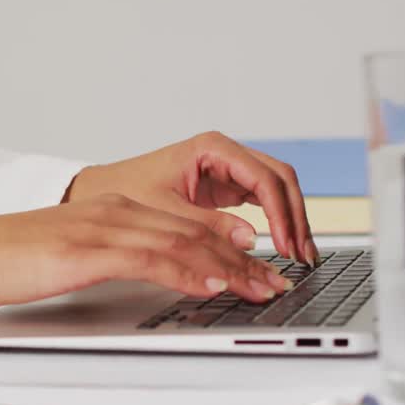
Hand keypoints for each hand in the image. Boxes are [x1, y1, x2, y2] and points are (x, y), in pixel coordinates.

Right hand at [0, 194, 292, 309]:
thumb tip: (142, 281)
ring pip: (184, 243)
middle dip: (244, 260)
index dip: (228, 248)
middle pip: (196, 233)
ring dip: (230, 269)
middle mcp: (116, 212)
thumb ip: (109, 262)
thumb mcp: (69, 258)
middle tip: (276, 283)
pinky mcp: (91, 249)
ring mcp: (104, 228)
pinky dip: (189, 271)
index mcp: (113, 212)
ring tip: (261, 290)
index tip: (257, 270)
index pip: (184, 227)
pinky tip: (213, 284)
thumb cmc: (7, 260)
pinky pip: (152, 258)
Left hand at [64, 131, 319, 264]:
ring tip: (299, 257)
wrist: (102, 192)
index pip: (264, 177)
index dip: (281, 213)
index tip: (286, 244)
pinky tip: (283, 247)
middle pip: (280, 180)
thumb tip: (249, 240)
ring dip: (292, 221)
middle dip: (295, 218)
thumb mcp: (165, 211)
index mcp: (213, 148)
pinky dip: (277, 223)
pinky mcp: (227, 188)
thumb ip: (207, 226)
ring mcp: (230, 170)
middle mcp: (226, 154)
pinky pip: (264, 202)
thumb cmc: (126, 191)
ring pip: (277, 190)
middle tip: (302, 255)